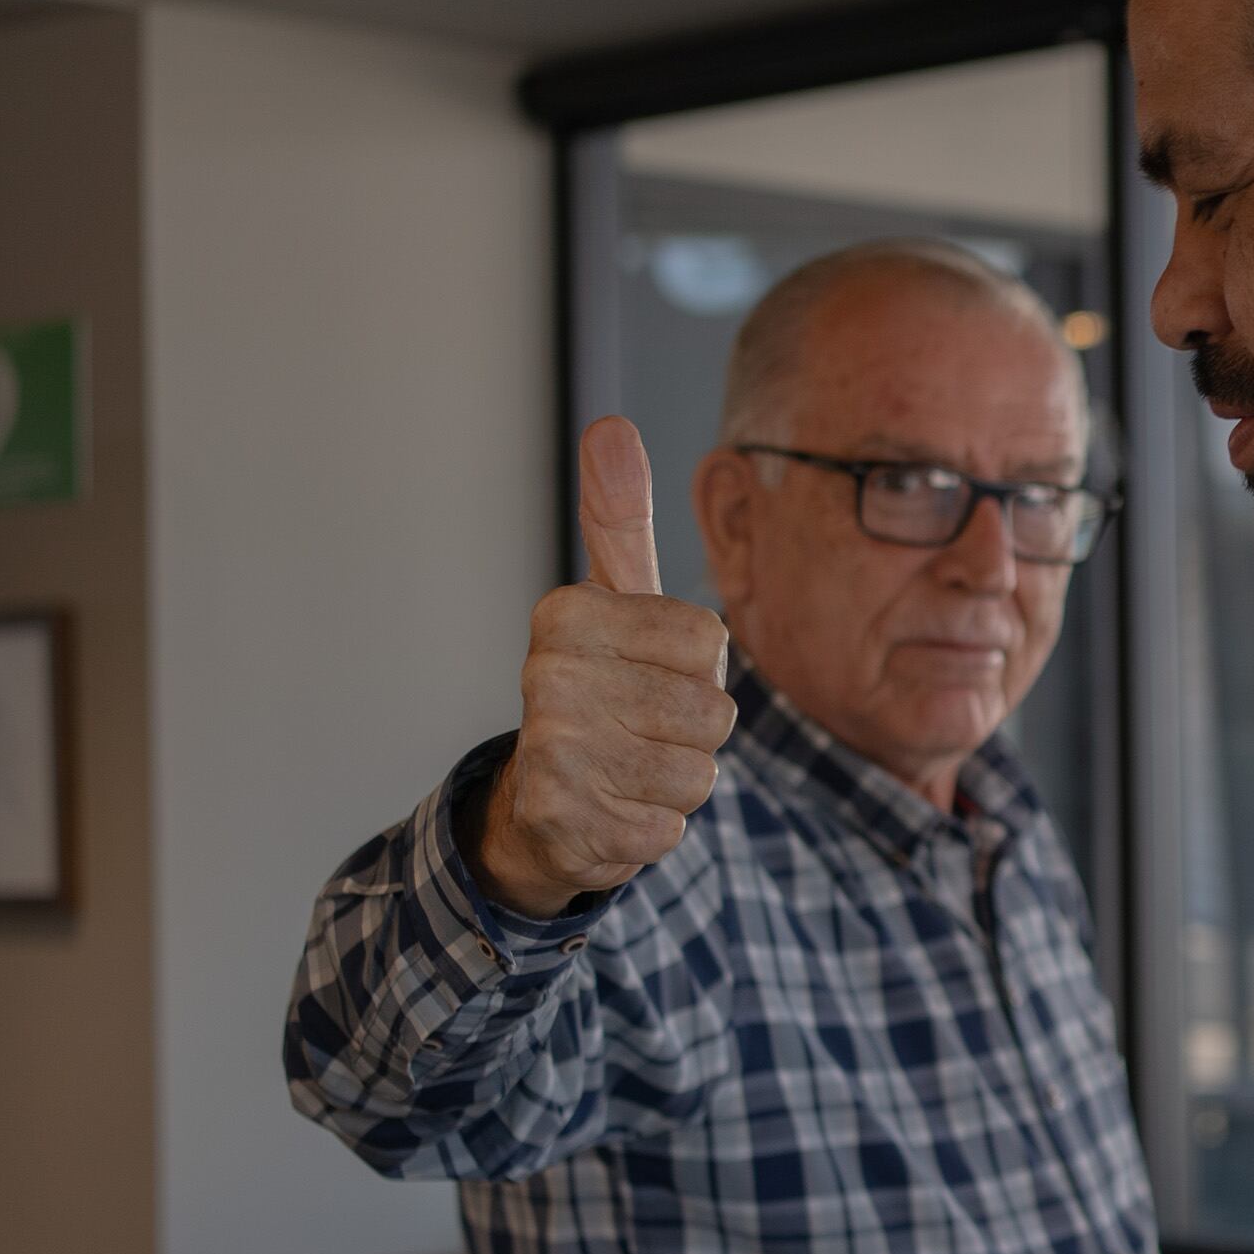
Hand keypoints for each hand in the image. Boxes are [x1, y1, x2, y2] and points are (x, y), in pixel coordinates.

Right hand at [477, 417, 736, 918]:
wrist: (540, 807)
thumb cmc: (598, 688)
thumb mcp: (611, 599)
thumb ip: (618, 518)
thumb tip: (611, 426)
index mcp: (566, 615)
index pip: (708, 642)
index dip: (696, 667)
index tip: (645, 670)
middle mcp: (548, 678)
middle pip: (713, 712)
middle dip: (692, 731)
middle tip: (635, 727)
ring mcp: (553, 754)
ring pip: (698, 774)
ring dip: (676, 781)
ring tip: (625, 768)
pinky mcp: (566, 825)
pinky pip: (669, 828)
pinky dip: (652, 828)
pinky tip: (610, 811)